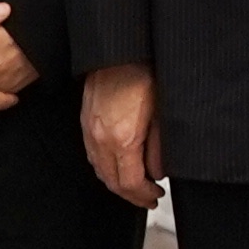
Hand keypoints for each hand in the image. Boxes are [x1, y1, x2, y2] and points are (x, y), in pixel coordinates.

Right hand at [78, 65, 162, 205]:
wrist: (119, 51)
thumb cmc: (142, 74)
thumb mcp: (162, 115)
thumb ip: (159, 148)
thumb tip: (158, 171)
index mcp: (122, 139)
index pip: (130, 183)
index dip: (143, 196)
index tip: (155, 197)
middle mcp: (101, 139)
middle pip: (112, 182)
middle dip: (131, 195)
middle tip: (148, 198)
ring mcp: (90, 131)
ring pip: (100, 170)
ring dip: (117, 182)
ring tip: (136, 184)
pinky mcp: (86, 121)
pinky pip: (93, 155)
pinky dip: (105, 167)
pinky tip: (118, 164)